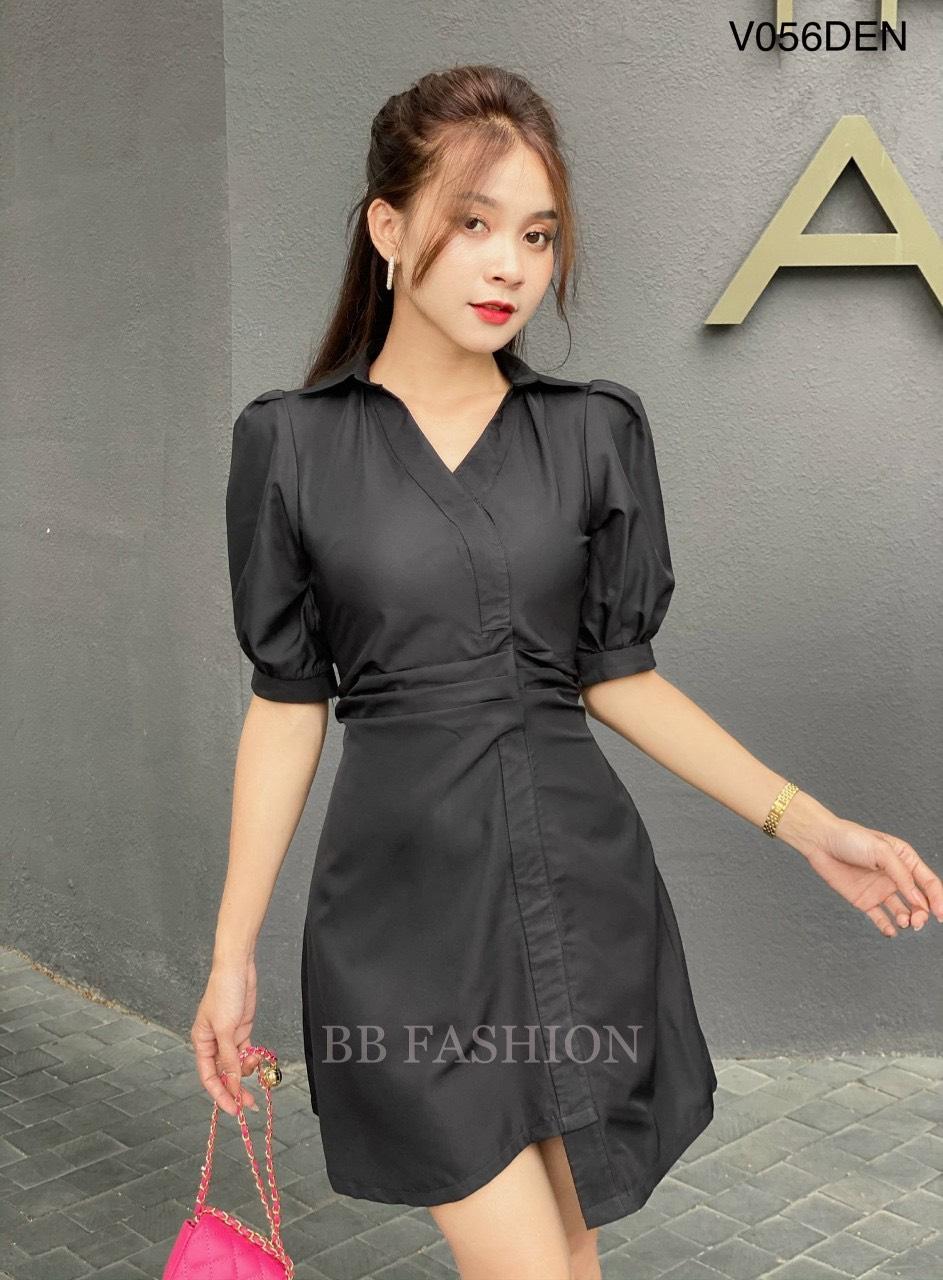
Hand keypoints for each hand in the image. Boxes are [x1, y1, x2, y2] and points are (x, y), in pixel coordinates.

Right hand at [191, 955, 260, 1115]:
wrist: (238, 969)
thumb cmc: (224, 993)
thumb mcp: (225, 1029)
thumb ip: (229, 1058)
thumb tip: (233, 1085)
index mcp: (201, 1043)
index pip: (209, 1077)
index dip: (220, 1094)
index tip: (232, 1109)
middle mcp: (213, 1043)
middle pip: (223, 1074)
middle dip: (235, 1090)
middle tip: (249, 1105)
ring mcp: (228, 1038)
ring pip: (236, 1065)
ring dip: (246, 1072)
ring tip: (256, 1067)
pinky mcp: (241, 1031)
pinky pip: (246, 1053)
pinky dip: (252, 1058)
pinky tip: (257, 1058)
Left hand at [802, 818, 942, 936]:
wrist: (820, 842)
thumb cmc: (850, 838)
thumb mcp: (881, 851)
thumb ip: (901, 875)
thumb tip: (917, 898)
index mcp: (905, 860)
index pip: (929, 883)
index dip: (938, 900)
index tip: (941, 915)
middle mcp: (895, 877)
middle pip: (918, 901)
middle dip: (922, 914)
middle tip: (917, 921)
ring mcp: (880, 889)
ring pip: (902, 911)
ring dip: (906, 920)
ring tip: (902, 922)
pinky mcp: (864, 900)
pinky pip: (880, 918)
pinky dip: (887, 927)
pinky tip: (890, 931)